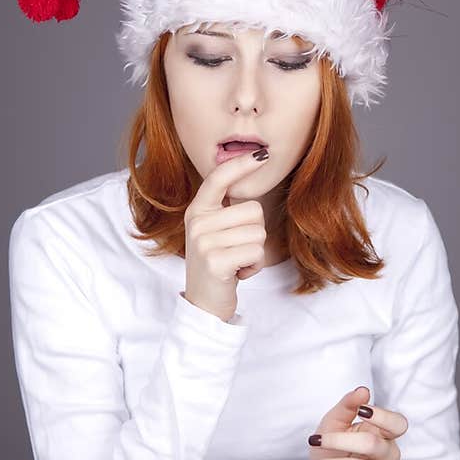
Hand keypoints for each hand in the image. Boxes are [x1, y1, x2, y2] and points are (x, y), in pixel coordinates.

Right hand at [182, 149, 269, 322]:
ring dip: (256, 252)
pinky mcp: (215, 260)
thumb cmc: (218, 264)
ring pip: (258, 232)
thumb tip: (249, 172)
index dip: (241, 164)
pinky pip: (256, 252)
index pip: (219, 178)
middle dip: (255, 233)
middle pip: (253, 210)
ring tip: (237, 261)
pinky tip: (239, 273)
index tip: (262, 154)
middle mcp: (197, 222)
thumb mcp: (215, 232)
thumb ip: (226, 208)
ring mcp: (203, 241)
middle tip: (236, 250)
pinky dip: (255, 266)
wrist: (204, 304)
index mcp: (197, 210)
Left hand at [308, 386, 408, 459]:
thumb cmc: (333, 450)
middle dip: (338, 441)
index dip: (383, 417)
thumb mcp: (334, 423)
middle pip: (371, 444)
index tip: (362, 411)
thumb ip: (348, 405)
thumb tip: (363, 391)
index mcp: (383, 433)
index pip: (398, 424)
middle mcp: (390, 454)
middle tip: (315, 441)